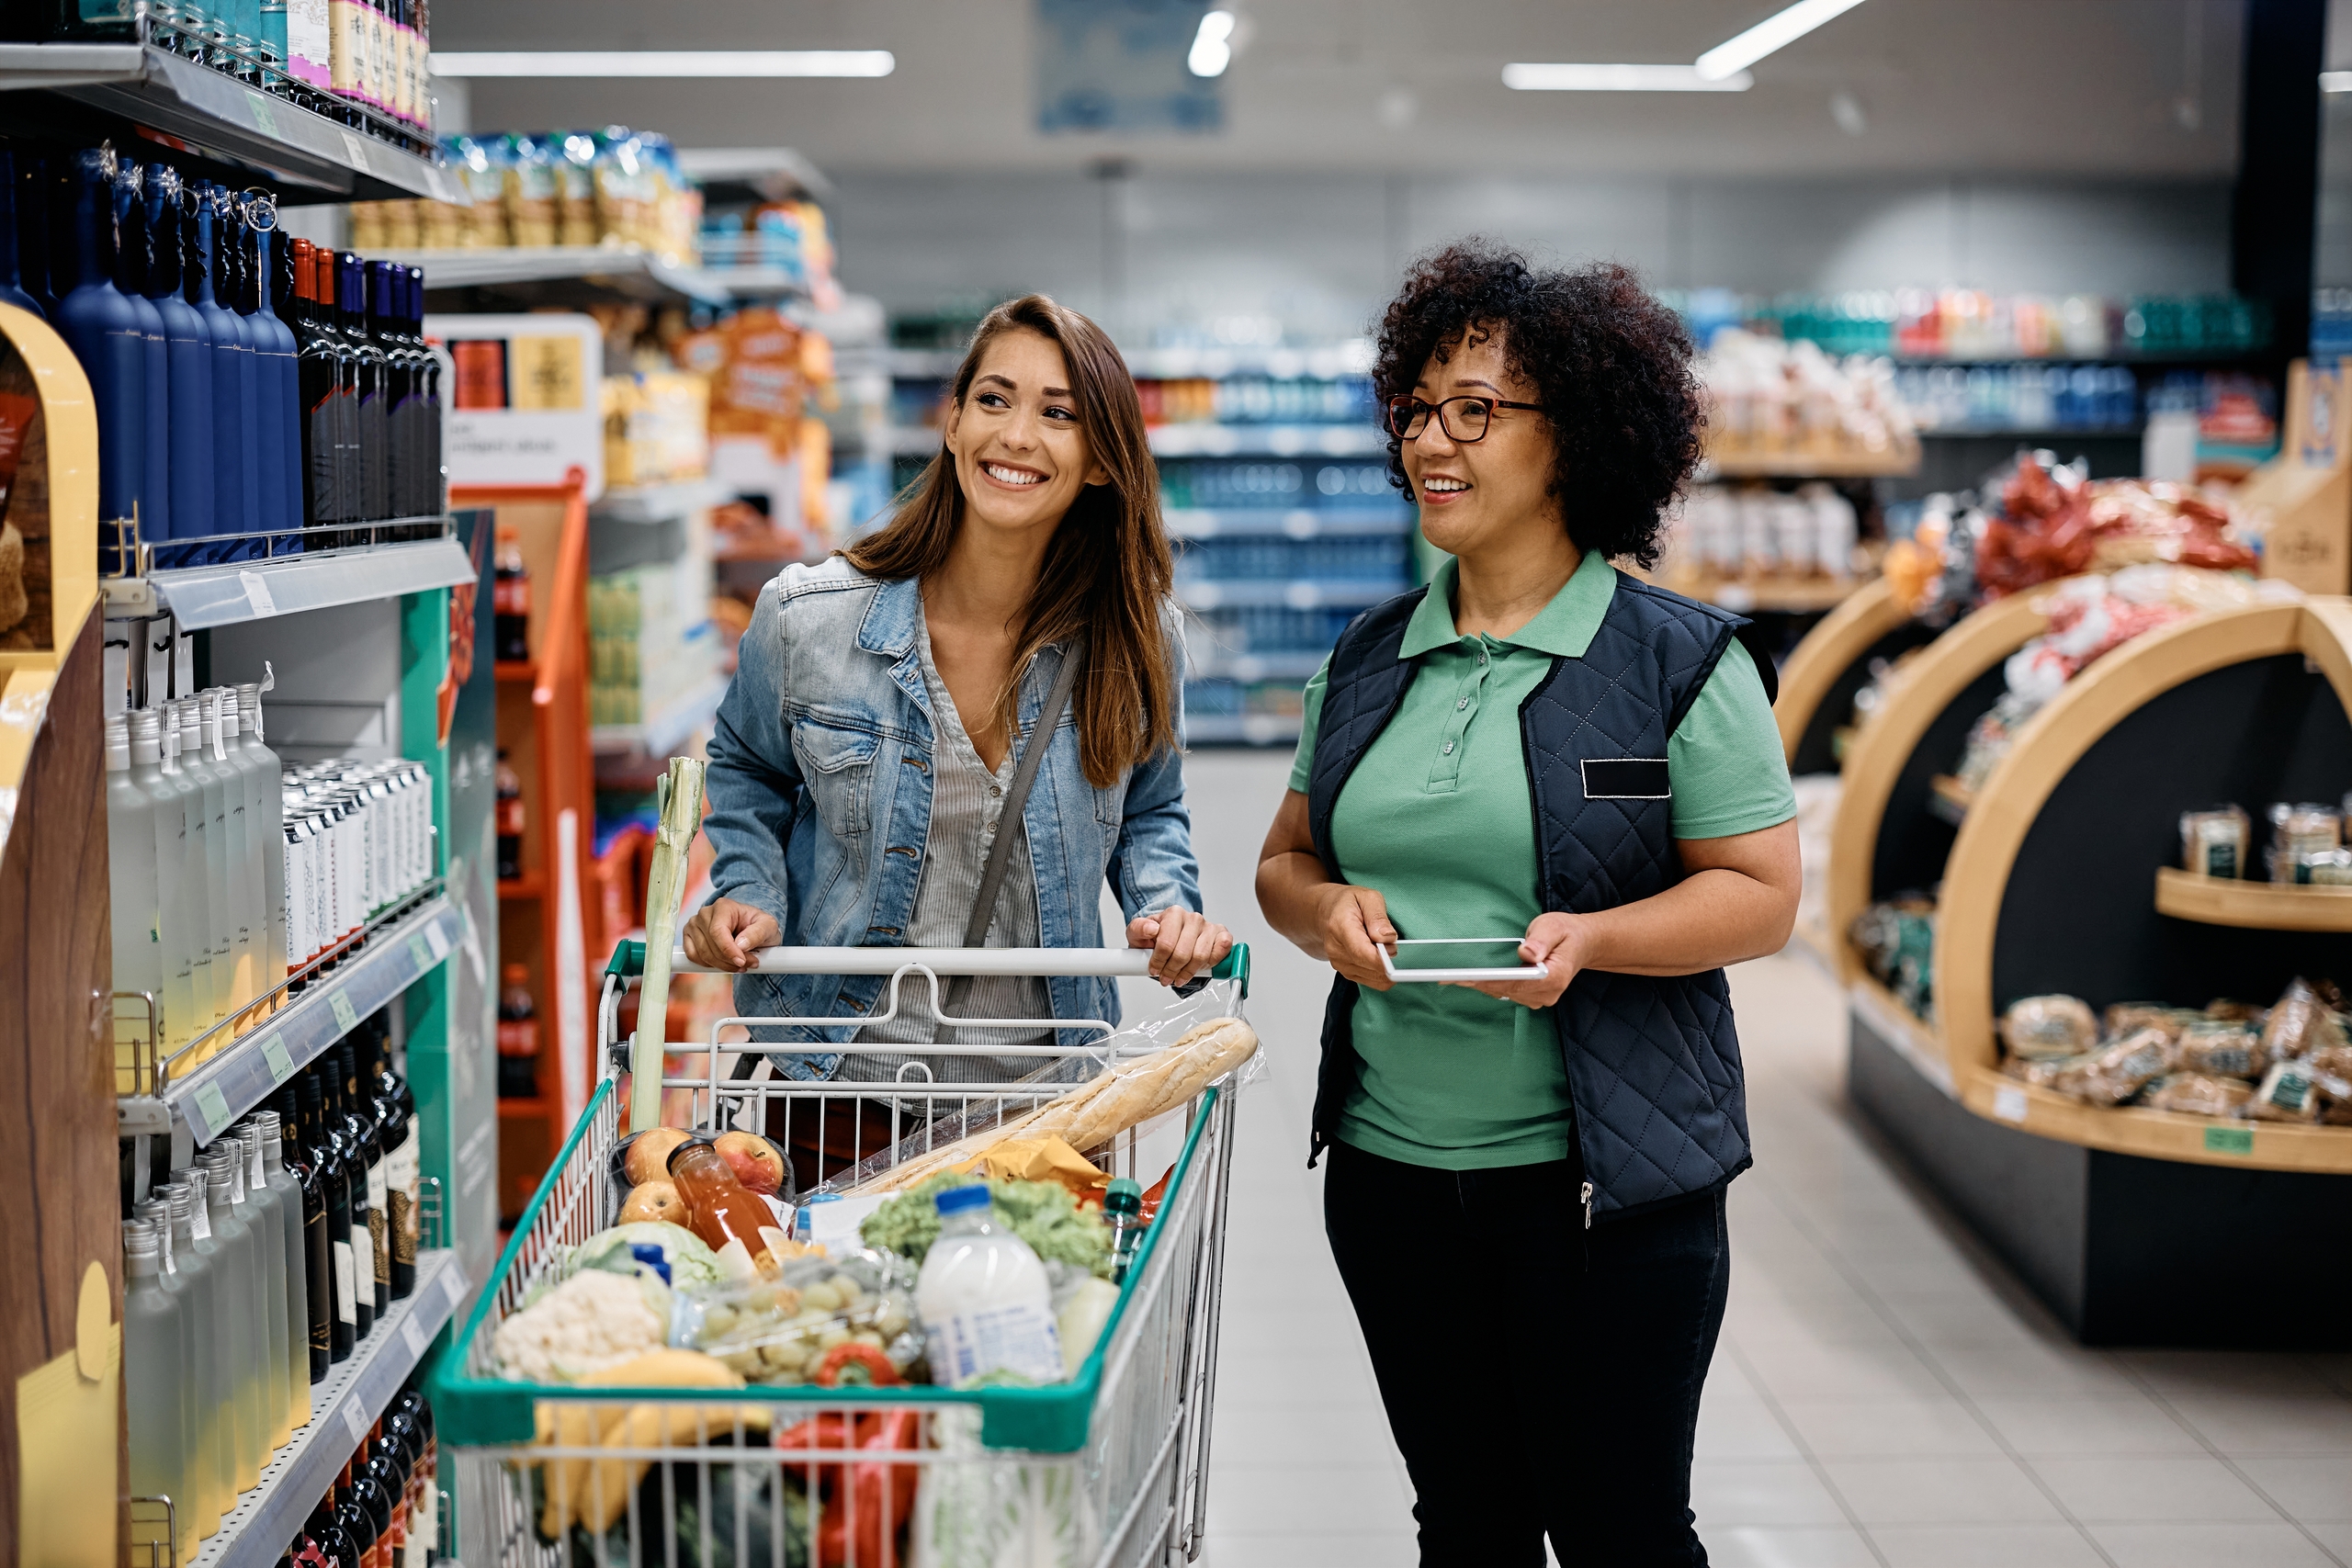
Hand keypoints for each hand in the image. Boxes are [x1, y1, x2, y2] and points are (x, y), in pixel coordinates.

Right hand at [682, 897, 779, 971]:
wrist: (750, 928)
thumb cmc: (758, 925)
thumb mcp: (768, 926)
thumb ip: (757, 933)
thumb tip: (740, 945)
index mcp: (723, 906)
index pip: (718, 931)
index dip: (728, 950)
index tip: (741, 962)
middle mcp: (704, 913)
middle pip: (710, 945)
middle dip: (729, 960)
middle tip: (748, 965)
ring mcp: (694, 925)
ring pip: (702, 954)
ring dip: (721, 965)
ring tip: (739, 965)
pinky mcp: (689, 937)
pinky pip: (693, 957)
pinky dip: (708, 965)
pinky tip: (723, 964)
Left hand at [1126, 908, 1235, 985]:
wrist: (1172, 935)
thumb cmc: (1156, 936)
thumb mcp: (1138, 933)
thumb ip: (1138, 929)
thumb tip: (1151, 929)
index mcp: (1174, 913)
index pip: (1166, 944)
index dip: (1159, 962)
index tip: (1154, 970)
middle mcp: (1193, 918)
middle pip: (1183, 953)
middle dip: (1172, 971)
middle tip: (1166, 978)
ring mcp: (1209, 926)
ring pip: (1201, 956)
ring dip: (1189, 972)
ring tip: (1179, 976)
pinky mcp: (1222, 934)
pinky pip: (1222, 950)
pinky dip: (1212, 962)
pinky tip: (1200, 966)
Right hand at [1316, 885, 1397, 990]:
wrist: (1325, 912)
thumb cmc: (1347, 903)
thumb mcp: (1367, 897)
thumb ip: (1378, 917)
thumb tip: (1387, 938)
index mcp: (1341, 927)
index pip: (1362, 953)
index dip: (1383, 958)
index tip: (1395, 951)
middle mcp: (1337, 950)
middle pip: (1370, 967)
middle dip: (1389, 958)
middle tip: (1391, 941)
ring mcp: (1340, 964)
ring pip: (1375, 978)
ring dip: (1386, 965)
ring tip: (1382, 946)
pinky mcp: (1347, 972)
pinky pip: (1373, 981)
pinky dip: (1382, 971)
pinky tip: (1380, 956)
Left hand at [1459, 912, 1583, 1008]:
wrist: (1581, 943)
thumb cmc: (1566, 933)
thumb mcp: (1554, 926)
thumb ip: (1541, 940)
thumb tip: (1526, 953)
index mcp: (1554, 977)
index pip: (1515, 983)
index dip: (1488, 980)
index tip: (1466, 976)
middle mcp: (1546, 993)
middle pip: (1505, 990)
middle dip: (1477, 981)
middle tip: (1446, 974)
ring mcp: (1540, 998)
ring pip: (1503, 993)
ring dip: (1480, 984)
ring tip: (1453, 975)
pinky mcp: (1532, 996)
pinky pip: (1506, 993)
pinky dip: (1489, 984)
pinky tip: (1472, 976)